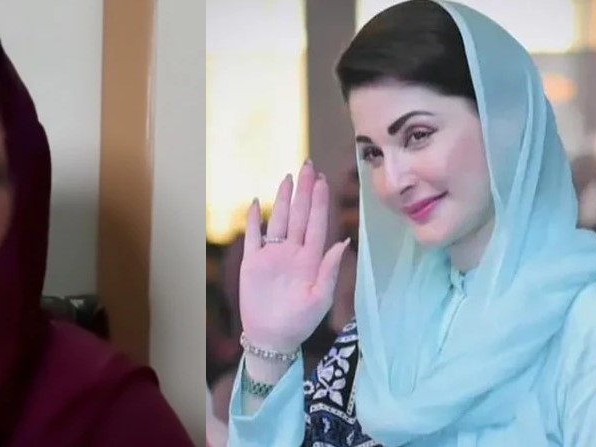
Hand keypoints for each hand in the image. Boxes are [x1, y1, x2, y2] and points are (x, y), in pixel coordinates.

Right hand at [239, 162, 350, 352]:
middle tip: (307, 166)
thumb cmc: (300, 322)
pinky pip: (253, 237)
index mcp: (310, 259)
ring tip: (287, 178)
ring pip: (278, 221)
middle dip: (303, 191)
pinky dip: (254, 220)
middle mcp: (292, 252)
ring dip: (283, 200)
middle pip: (299, 216)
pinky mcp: (252, 262)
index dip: (319, 202)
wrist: (272, 338)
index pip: (317, 224)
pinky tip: (257, 203)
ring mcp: (272, 255)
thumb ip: (330, 270)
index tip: (322, 180)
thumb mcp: (321, 298)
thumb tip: (344, 243)